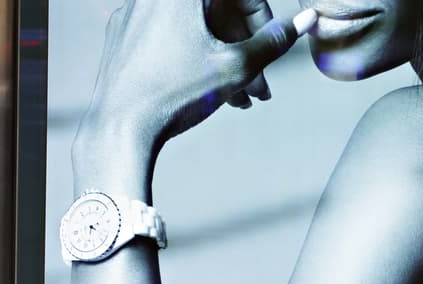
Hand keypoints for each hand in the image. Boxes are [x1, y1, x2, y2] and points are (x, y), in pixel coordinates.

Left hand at [74, 0, 304, 167]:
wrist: (117, 132)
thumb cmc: (173, 95)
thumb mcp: (234, 67)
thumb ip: (272, 41)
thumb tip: (305, 20)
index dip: (259, 14)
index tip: (270, 42)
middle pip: (212, 10)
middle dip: (243, 44)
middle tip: (261, 83)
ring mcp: (131, 18)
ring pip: (191, 29)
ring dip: (222, 57)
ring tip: (242, 98)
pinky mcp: (120, 42)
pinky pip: (167, 41)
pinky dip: (192, 60)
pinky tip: (210, 96)